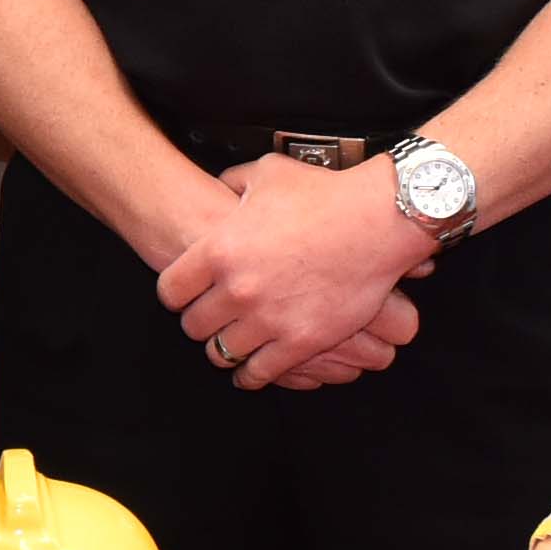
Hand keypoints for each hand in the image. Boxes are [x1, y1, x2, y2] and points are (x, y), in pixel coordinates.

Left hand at [156, 152, 431, 389]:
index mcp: (219, 250)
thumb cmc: (325, 194)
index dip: (176, 295)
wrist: (379, 220)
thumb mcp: (267, 174)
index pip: (171, 291)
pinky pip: (260, 373)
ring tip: (229, 345)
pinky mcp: (300, 342)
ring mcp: (268, 319)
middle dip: (200, 323)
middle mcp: (237, 289)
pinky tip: (249, 372)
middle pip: (193, 326)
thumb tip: (218, 187)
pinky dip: (251, 376)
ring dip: (224, 350)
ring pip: (222, 353)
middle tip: (210, 320)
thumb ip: (233, 183)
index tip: (184, 296)